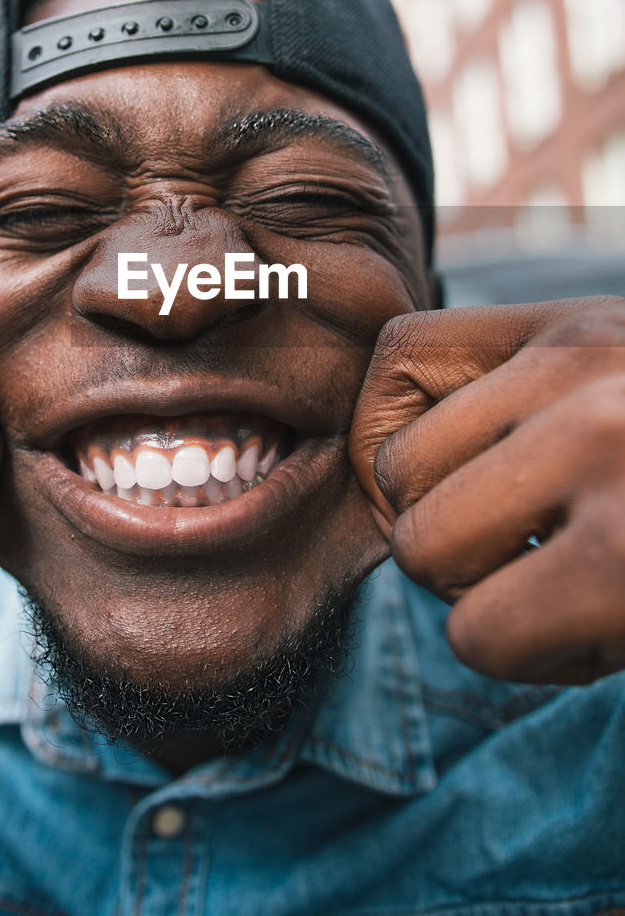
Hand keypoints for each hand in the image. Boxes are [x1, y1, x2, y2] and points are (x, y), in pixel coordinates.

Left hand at [349, 297, 624, 685]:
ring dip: (477, 595)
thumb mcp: (618, 392)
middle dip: (441, 533)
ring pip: (422, 547)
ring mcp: (602, 454)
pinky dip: (524, 656)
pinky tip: (595, 634)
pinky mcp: (622, 564)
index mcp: (578, 328)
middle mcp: (585, 373)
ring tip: (561, 590)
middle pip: (395, 467)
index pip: (396, 354)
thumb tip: (384, 465)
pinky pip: (478, 632)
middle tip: (525, 556)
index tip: (445, 485)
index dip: (387, 438)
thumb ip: (525, 400)